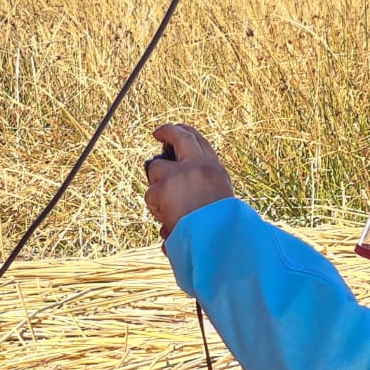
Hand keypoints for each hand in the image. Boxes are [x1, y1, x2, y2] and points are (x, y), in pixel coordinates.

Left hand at [144, 124, 234, 239]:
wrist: (218, 240)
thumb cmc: (219, 229)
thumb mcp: (219, 201)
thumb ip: (202, 189)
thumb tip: (177, 189)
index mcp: (215, 170)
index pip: (200, 143)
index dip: (188, 134)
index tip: (180, 129)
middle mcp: (199, 165)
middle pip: (180, 137)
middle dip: (168, 130)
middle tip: (158, 132)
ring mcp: (180, 173)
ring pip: (156, 169)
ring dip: (157, 187)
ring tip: (169, 210)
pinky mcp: (164, 186)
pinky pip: (150, 194)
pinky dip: (155, 208)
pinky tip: (168, 220)